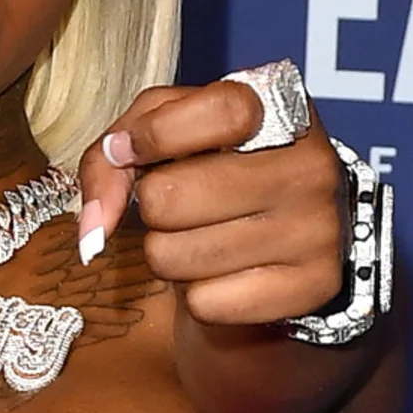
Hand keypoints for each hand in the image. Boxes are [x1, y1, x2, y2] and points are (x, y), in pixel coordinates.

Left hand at [76, 80, 343, 325]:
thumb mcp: (162, 133)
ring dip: (167, 252)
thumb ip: (112, 157)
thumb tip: (95, 224)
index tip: (132, 151)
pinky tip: (223, 269)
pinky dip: (196, 294)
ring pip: (175, 256)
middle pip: (169, 196)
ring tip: (198, 234)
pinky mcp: (313, 286)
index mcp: (277, 109)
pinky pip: (206, 303)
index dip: (155, 134)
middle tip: (177, 203)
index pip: (217, 112)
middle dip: (151, 205)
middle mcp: (309, 166)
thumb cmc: (212, 166)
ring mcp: (316, 229)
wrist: (290, 227)